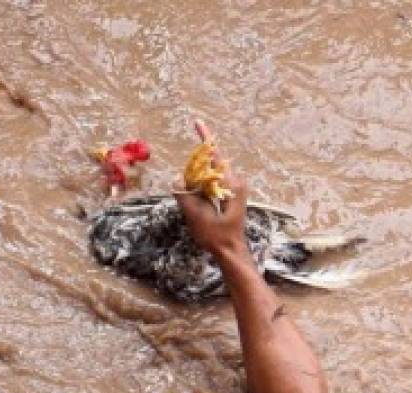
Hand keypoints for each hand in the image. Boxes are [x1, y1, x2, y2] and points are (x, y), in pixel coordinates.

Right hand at [172, 121, 248, 259]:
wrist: (231, 252)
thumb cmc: (217, 237)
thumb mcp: (197, 218)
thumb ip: (186, 197)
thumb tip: (175, 182)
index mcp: (231, 185)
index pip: (215, 157)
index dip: (206, 139)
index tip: (197, 122)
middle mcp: (235, 182)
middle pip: (210, 166)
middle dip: (195, 174)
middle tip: (192, 199)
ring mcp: (234, 188)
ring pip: (209, 176)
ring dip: (197, 184)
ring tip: (198, 207)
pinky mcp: (230, 194)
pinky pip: (211, 184)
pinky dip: (201, 188)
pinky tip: (200, 204)